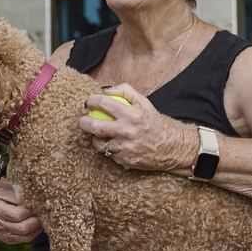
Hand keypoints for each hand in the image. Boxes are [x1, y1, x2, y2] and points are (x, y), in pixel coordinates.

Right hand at [0, 178, 42, 243]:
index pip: (18, 214)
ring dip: (38, 227)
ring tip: (44, 216)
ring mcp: (3, 235)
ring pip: (26, 235)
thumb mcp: (0, 191)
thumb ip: (15, 193)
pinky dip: (35, 232)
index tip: (38, 202)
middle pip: (24, 227)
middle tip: (45, 210)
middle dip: (38, 219)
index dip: (31, 209)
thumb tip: (31, 195)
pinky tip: (39, 223)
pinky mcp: (8, 240)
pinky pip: (25, 239)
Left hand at [80, 84, 197, 173]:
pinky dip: (109, 149)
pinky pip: (109, 154)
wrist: (169, 148)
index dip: (92, 101)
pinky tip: (111, 144)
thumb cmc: (153, 123)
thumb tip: (104, 89)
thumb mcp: (144, 103)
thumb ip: (125, 91)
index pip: (104, 104)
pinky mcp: (125, 161)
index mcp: (132, 115)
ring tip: (97, 134)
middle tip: (83, 120)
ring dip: (95, 138)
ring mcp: (125, 148)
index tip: (88, 103)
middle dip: (83, 122)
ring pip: (99, 144)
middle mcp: (127, 131)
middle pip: (95, 126)